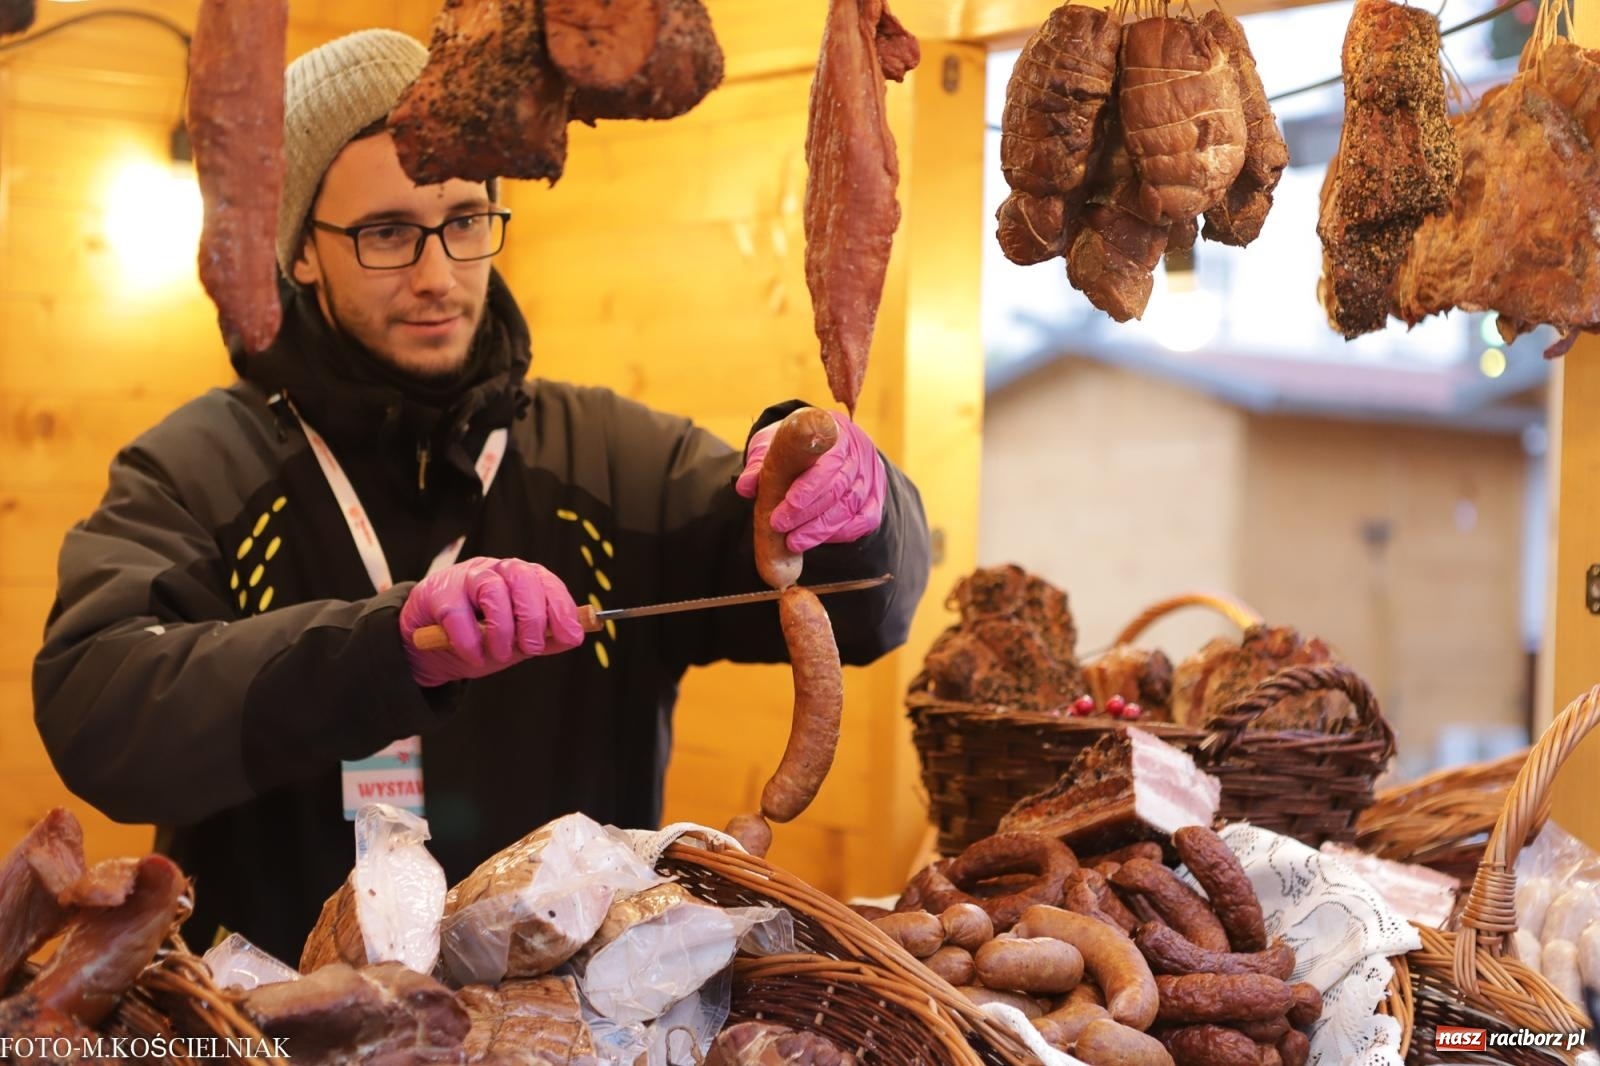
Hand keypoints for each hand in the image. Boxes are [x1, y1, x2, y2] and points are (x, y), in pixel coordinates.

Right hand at [399, 557, 583, 687]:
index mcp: (520, 579)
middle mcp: (496, 571)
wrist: (430, 645)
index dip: (562, 608)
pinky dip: (468, 640)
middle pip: (522, 577)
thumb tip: (574, 636)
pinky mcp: (437, 592)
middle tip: (531, 648)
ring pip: (491, 589)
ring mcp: (465, 578)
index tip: (572, 636)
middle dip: (532, 616)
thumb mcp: (517, 642)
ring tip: (500, 654)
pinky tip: (474, 656)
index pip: (547, 581)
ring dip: (501, 628)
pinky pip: (456, 612)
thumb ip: (545, 639)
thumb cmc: (480, 636)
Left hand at [735, 410, 885, 552]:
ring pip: (850, 506)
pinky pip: (866, 519)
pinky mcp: (875, 496)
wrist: (822, 444)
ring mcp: (870, 474)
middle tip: (780, 526)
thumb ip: (761, 462)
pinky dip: (843, 532)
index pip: (828, 460)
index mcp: (834, 431)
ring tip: (794, 541)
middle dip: (807, 512)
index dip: (810, 486)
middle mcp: (858, 451)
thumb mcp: (774, 443)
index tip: (787, 504)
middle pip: (837, 487)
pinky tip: (819, 538)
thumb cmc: (795, 445)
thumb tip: (745, 487)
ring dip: (821, 529)